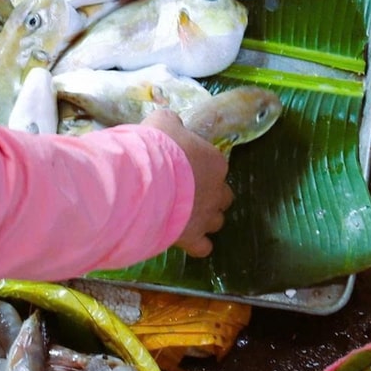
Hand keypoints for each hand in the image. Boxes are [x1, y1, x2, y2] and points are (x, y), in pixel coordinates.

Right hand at [142, 110, 231, 257]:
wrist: (146, 180)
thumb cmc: (156, 148)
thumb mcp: (162, 122)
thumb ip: (171, 123)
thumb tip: (172, 123)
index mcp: (215, 162)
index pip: (216, 166)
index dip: (200, 168)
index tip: (182, 168)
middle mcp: (217, 190)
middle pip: (224, 196)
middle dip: (210, 196)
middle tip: (187, 193)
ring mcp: (206, 215)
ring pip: (217, 221)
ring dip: (205, 219)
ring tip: (184, 216)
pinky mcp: (192, 237)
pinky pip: (203, 247)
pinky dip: (197, 245)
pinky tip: (184, 239)